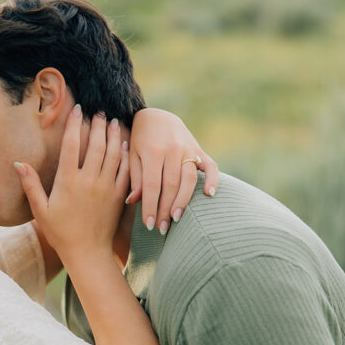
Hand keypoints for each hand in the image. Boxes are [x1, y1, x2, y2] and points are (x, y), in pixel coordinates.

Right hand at [14, 106, 128, 264]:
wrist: (88, 253)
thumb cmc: (61, 233)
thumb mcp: (41, 210)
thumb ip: (31, 185)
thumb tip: (18, 163)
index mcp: (68, 181)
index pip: (71, 144)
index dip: (74, 124)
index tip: (77, 110)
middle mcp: (89, 180)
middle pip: (95, 144)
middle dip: (98, 125)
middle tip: (99, 112)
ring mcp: (106, 187)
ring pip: (113, 153)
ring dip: (113, 135)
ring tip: (113, 122)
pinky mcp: (119, 195)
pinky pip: (125, 169)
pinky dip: (125, 154)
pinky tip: (124, 144)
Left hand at [127, 108, 218, 233]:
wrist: (156, 116)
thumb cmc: (139, 139)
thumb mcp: (132, 155)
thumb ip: (134, 178)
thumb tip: (133, 202)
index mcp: (152, 151)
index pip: (151, 185)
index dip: (150, 207)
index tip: (149, 225)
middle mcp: (172, 149)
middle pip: (170, 185)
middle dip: (166, 209)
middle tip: (162, 229)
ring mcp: (188, 148)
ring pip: (188, 179)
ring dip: (183, 201)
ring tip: (176, 219)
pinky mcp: (199, 149)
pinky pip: (210, 165)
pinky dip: (212, 179)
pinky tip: (210, 194)